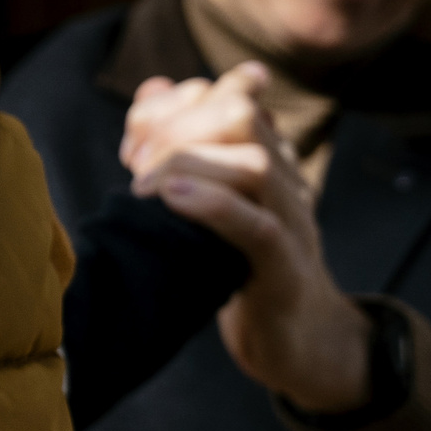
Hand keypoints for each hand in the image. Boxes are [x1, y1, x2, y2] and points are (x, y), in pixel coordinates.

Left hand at [121, 65, 371, 413]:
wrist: (296, 342)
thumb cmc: (238, 265)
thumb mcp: (208, 199)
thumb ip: (182, 145)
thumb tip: (153, 88)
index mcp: (268, 158)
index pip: (230, 95)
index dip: (175, 104)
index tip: (135, 137)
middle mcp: (285, 180)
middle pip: (242, 115)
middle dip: (178, 126)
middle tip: (134, 161)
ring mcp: (292, 224)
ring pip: (255, 164)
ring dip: (189, 163)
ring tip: (143, 186)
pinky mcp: (286, 272)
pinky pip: (261, 229)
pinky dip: (214, 207)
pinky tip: (172, 199)